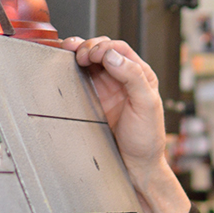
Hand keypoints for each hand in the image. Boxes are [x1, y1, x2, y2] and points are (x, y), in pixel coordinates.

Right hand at [62, 36, 164, 168]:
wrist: (135, 165)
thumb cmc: (147, 138)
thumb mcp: (147, 105)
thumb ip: (134, 77)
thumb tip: (113, 56)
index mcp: (140, 75)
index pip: (120, 49)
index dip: (105, 46)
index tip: (94, 54)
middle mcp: (123, 78)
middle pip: (103, 50)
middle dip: (89, 46)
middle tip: (80, 55)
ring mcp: (106, 89)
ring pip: (90, 61)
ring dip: (78, 53)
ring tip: (69, 53)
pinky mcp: (92, 100)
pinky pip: (80, 78)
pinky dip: (71, 67)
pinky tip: (66, 64)